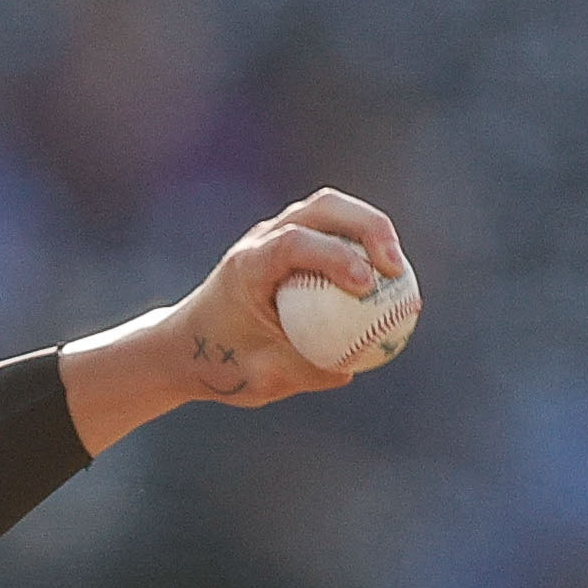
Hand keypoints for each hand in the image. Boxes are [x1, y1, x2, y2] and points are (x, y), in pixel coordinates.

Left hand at [68, 190, 409, 443]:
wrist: (187, 347)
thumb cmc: (219, 363)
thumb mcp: (257, 379)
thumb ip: (300, 373)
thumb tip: (351, 369)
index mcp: (247, 266)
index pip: (293, 243)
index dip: (334, 256)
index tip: (366, 285)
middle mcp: (262, 239)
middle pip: (324, 208)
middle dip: (369, 227)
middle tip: (397, 268)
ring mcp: (278, 234)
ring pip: (333, 211)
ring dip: (372, 230)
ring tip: (399, 270)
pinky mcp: (293, 243)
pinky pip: (336, 233)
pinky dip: (365, 247)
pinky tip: (390, 279)